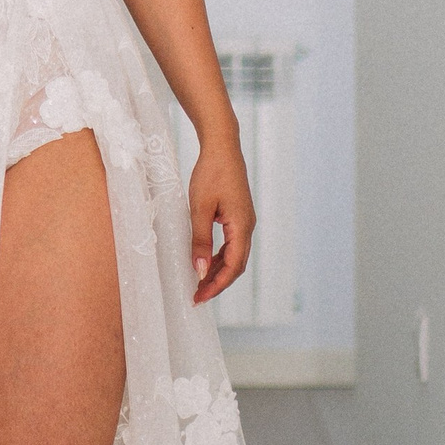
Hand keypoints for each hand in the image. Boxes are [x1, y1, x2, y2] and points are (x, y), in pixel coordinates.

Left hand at [187, 130, 253, 304]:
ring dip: (218, 271)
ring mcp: (245, 221)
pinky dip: (220, 257)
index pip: (233, 267)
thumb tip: (199, 271)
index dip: (216, 285)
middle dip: (217, 283)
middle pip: (236, 265)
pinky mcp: (238, 216)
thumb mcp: (200, 208)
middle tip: (196, 296)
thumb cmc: (211, 173)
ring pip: (235, 256)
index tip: (198, 297)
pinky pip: (232, 244)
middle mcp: (248, 227)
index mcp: (242, 226)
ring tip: (199, 283)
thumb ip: (200, 241)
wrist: (222, 147)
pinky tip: (205, 261)